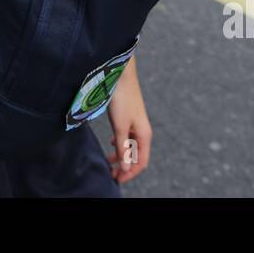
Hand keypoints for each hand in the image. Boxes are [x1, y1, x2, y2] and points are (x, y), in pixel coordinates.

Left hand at [106, 62, 150, 183]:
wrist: (121, 74)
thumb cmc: (122, 98)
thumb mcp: (120, 126)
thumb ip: (123, 147)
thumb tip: (126, 167)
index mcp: (144, 135)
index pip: (141, 162)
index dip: (130, 173)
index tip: (117, 178)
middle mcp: (142, 131)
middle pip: (137, 156)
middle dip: (125, 166)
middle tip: (111, 173)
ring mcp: (136, 123)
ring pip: (131, 146)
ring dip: (122, 155)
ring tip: (109, 161)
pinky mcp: (129, 116)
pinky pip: (127, 136)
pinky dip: (120, 144)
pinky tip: (112, 143)